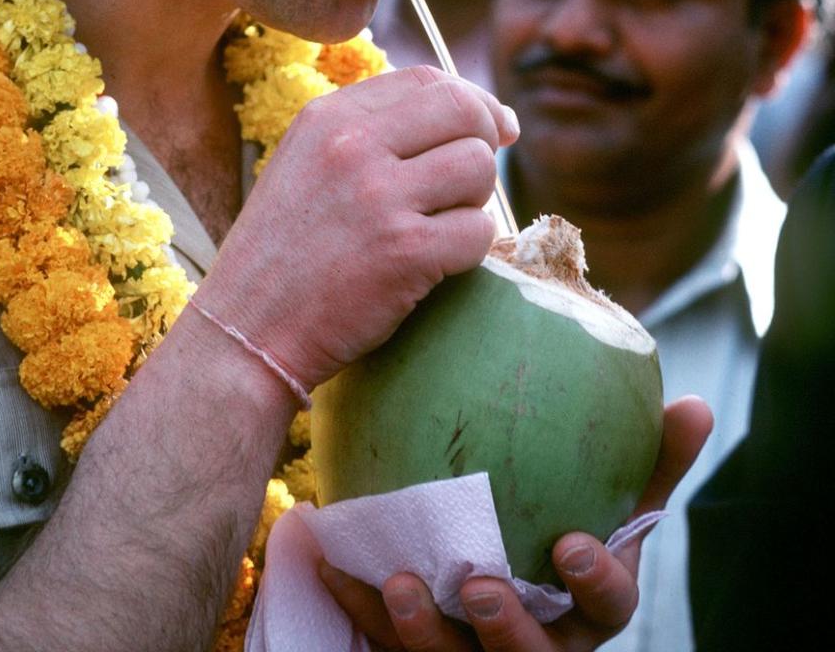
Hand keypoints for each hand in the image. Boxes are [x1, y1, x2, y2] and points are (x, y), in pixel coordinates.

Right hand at [197, 66, 518, 388]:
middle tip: (471, 181)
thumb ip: (370, 131)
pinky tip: (436, 263)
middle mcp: (352, 146)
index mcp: (327, 117)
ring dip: (475, 199)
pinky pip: (479, 230)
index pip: (427, 79)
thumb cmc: (284, 253)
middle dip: (485, 141)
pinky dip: (469, 250)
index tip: (491, 129)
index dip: (472, 101)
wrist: (247, 330)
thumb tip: (472, 113)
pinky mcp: (406, 252)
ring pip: (479, 167)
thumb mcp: (306, 163)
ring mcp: (379, 197)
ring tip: (441, 224)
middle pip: (464, 111)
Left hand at [319, 395, 712, 649]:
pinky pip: (385, 647)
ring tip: (398, 582)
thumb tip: (696, 401)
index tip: (570, 542)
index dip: (595, 583)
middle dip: (508, 631)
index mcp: (588, 606)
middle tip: (480, 583)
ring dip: (424, 632)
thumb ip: (652, 459)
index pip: (609, 607)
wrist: (492, 588)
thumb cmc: (566, 533)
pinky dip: (361, 607)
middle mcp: (540, 643)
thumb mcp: (614, 500)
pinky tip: (334, 560)